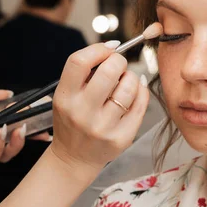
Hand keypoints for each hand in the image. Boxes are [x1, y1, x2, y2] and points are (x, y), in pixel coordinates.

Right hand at [49, 43, 149, 174]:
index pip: (79, 61)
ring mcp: (103, 127)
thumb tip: (113, 48)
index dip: (97, 49)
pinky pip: (140, 104)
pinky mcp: (121, 138)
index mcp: (65, 98)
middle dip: (119, 61)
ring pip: (129, 87)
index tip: (107, 50)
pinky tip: (135, 91)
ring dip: (131, 77)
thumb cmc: (72, 119)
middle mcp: (82, 112)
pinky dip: (141, 91)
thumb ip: (83, 73)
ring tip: (125, 81)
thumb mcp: (65, 96)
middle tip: (118, 65)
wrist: (73, 158)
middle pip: (109, 71)